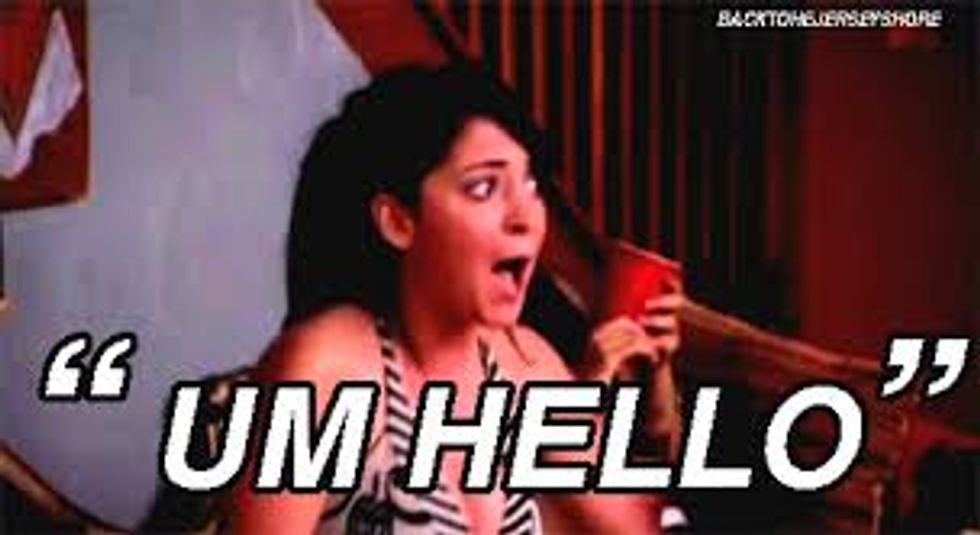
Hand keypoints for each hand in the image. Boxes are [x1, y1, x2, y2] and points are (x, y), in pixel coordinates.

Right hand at [582, 291, 684, 459]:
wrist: (583, 399)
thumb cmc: (596, 382)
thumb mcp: (603, 361)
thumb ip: (614, 349)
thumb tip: (632, 338)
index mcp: (595, 336)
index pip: (622, 322)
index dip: (638, 329)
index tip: (646, 342)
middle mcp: (596, 338)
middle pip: (629, 326)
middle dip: (644, 335)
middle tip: (653, 348)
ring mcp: (602, 347)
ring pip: (634, 335)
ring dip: (648, 344)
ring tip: (653, 356)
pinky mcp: (609, 359)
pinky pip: (635, 347)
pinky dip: (648, 351)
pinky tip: (652, 360)